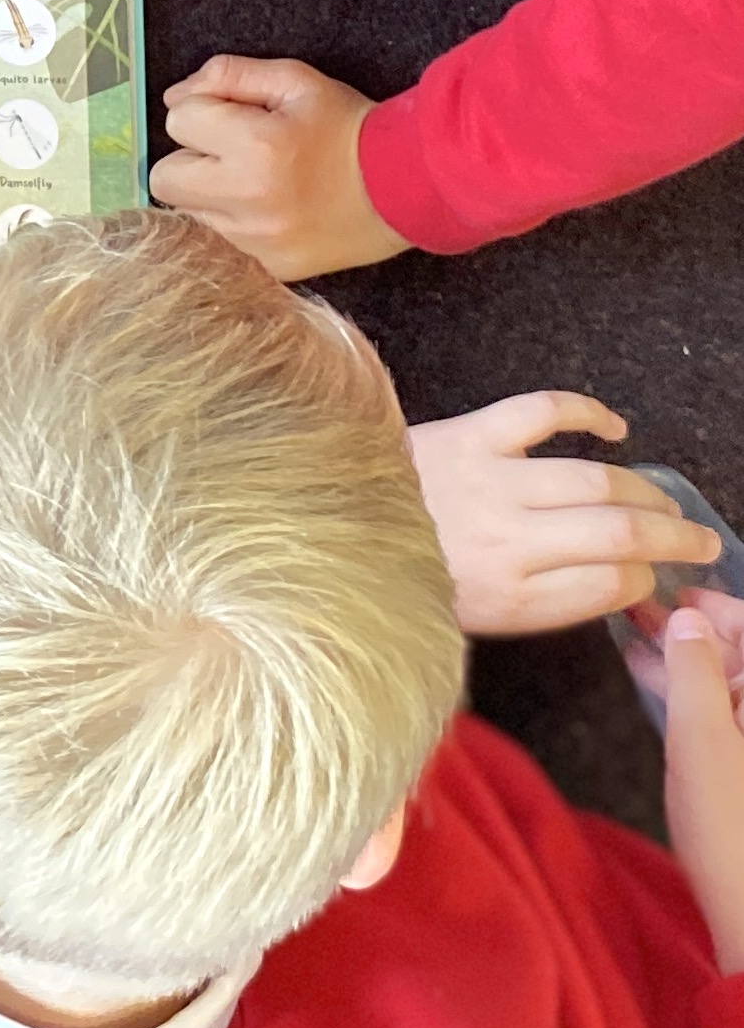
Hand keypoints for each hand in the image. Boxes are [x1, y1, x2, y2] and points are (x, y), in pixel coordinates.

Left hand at [149, 55, 406, 278]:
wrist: (405, 187)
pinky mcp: (270, 268)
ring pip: (186, 215)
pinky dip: (230, 225)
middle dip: (190, 158)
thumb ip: (228, 76)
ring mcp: (257, 241)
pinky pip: (218, 244)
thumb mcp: (294, 80)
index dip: (203, 112)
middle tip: (230, 153)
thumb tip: (174, 98)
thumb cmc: (347, 127)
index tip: (235, 118)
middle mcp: (248, 198)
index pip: (178, 121)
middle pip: (164, 177)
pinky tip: (263, 210)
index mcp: (255, 145)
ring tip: (249, 182)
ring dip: (207, 195)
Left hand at [407, 394, 722, 632]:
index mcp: (507, 596)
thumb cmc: (403, 570)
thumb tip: (611, 584)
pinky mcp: (469, 433)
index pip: (608, 588)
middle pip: (618, 534)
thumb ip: (538, 602)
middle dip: (674, 539)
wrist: (328, 525)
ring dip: (647, 491)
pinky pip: (541, 412)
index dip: (645, 581)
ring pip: (595, 481)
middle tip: (700, 542)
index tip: (653, 578)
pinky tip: (614, 429)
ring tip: (669, 503)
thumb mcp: (470, 616)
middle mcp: (506, 539)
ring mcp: (490, 480)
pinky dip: (586, 412)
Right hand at [658, 596, 743, 969]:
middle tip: (645, 613)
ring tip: (638, 643)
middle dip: (700, 633)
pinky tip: (657, 687)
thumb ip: (693, 669)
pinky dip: (698, 698)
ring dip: (693, 664)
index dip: (722, 608)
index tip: (678, 594)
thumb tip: (688, 620)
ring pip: (736, 691)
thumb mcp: (700, 738)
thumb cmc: (731, 829)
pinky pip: (731, 720)